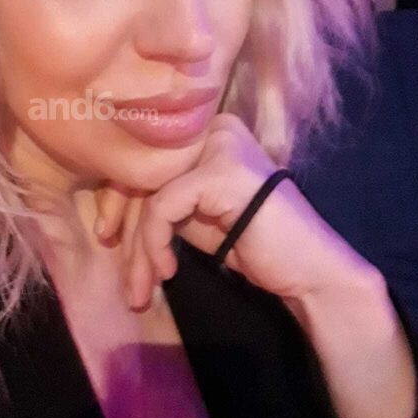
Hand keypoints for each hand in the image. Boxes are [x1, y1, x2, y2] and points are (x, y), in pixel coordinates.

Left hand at [94, 113, 370, 310]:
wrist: (308, 270)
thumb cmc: (253, 244)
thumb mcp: (195, 214)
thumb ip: (162, 197)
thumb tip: (108, 201)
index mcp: (208, 130)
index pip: (146, 160)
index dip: (119, 203)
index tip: (111, 242)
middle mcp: (214, 126)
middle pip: (143, 172)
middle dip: (125, 228)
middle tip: (125, 278)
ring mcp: (220, 144)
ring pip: (149, 194)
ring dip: (139, 250)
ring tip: (140, 291)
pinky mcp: (221, 171)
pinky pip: (163, 206)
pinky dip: (155, 243)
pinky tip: (167, 271)